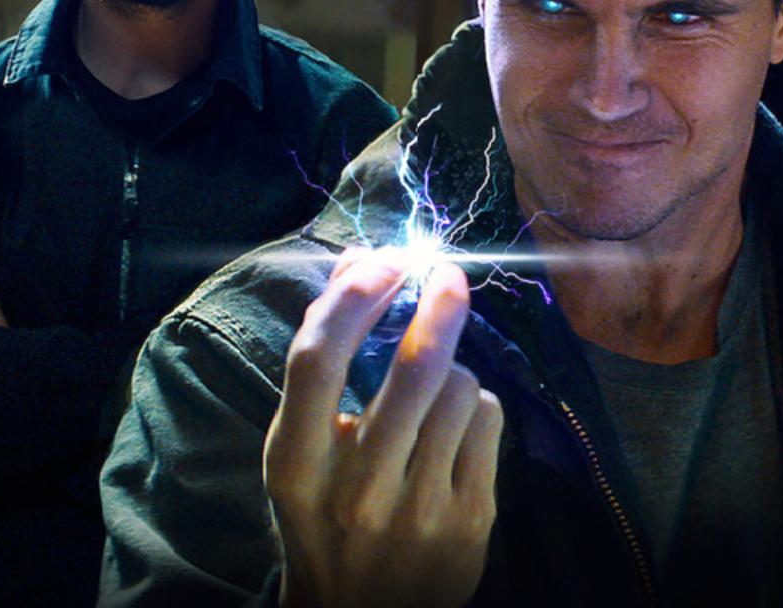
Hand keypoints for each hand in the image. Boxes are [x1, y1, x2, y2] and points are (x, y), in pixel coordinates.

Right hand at [263, 248, 502, 607]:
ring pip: (458, 390)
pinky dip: (475, 406)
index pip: (318, 360)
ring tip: (435, 391)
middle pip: (410, 370)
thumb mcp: (303, 444)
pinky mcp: (468, 523)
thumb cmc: (325, 507)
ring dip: (453, 370)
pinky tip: (454, 428)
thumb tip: (357, 259)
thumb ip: (324, 355)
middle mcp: (354, 490)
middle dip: (438, 308)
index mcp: (296, 464)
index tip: (385, 260)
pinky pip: (486, 420)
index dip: (353, 297)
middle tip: (449, 277)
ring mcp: (416, 510)